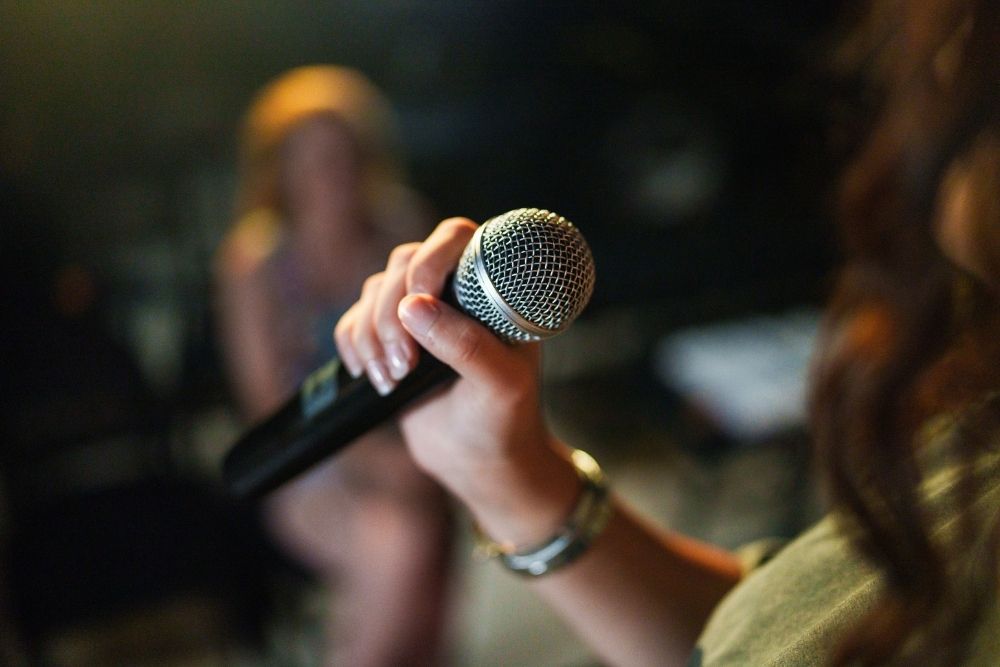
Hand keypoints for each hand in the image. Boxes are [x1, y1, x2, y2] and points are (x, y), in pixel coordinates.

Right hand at [334, 218, 578, 542]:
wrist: (480, 462)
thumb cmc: (506, 419)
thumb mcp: (499, 385)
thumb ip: (466, 345)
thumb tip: (413, 306)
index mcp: (492, 287)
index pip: (455, 238)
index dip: (429, 261)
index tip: (416, 301)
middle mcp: (454, 288)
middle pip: (403, 263)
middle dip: (393, 314)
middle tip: (405, 365)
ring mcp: (419, 310)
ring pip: (374, 291)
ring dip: (373, 335)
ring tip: (394, 380)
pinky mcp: (389, 337)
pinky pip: (352, 322)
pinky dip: (353, 346)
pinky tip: (375, 378)